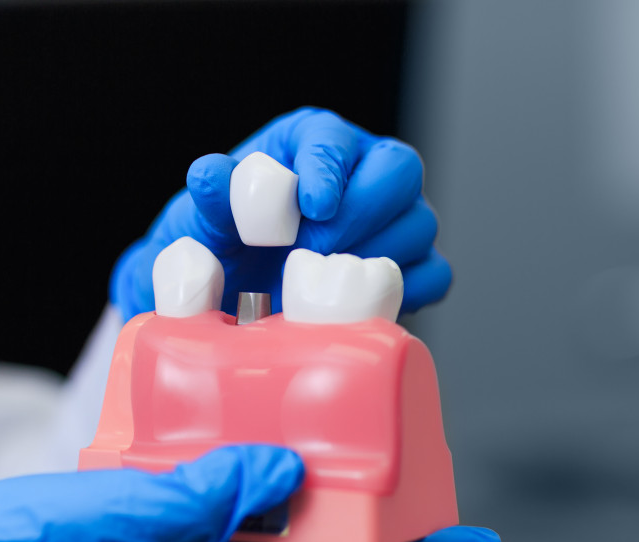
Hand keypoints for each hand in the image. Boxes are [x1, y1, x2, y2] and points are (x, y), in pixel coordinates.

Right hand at [0, 446, 500, 541]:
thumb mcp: (112, 523)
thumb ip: (199, 499)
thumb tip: (290, 474)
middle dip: (380, 514)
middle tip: (426, 469)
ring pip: (275, 517)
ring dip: (323, 483)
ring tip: (356, 436)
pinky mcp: (153, 527)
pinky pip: (225, 498)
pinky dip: (257, 467)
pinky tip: (258, 431)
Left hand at [111, 108, 448, 319]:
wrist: (239, 294)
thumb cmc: (225, 246)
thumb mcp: (204, 222)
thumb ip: (210, 197)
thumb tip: (208, 174)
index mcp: (314, 142)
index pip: (335, 139)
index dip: (329, 169)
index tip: (311, 206)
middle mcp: (364, 171)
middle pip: (400, 170)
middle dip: (361, 214)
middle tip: (315, 251)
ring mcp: (395, 218)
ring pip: (420, 224)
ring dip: (378, 256)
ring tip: (328, 283)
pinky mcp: (413, 265)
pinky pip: (434, 275)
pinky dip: (406, 291)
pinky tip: (360, 305)